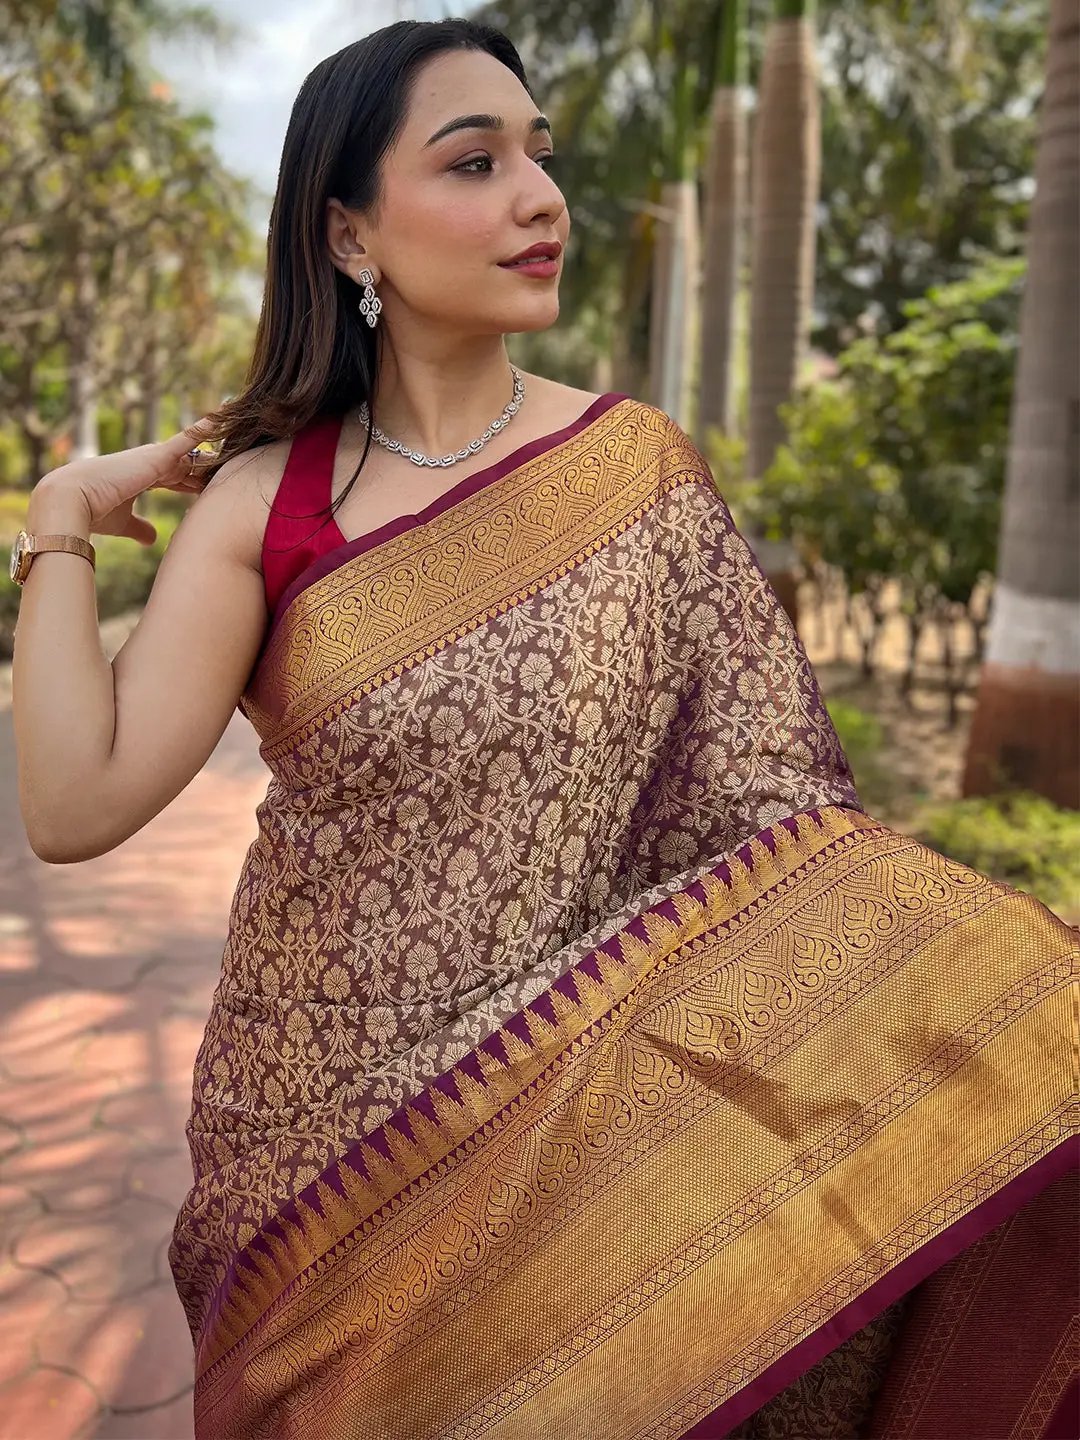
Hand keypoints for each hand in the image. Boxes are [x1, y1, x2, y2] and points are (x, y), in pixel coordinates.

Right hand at [36, 418, 220, 544]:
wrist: (74, 501)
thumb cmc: (94, 512)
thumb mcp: (124, 523)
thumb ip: (139, 527)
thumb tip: (152, 538)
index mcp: (142, 477)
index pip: (174, 478)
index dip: (192, 483)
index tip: (210, 488)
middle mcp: (150, 463)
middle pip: (187, 465)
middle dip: (207, 468)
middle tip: (234, 467)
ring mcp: (154, 458)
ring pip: (192, 454)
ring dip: (212, 452)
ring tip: (238, 439)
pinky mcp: (157, 457)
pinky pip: (186, 440)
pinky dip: (202, 430)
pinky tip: (219, 420)